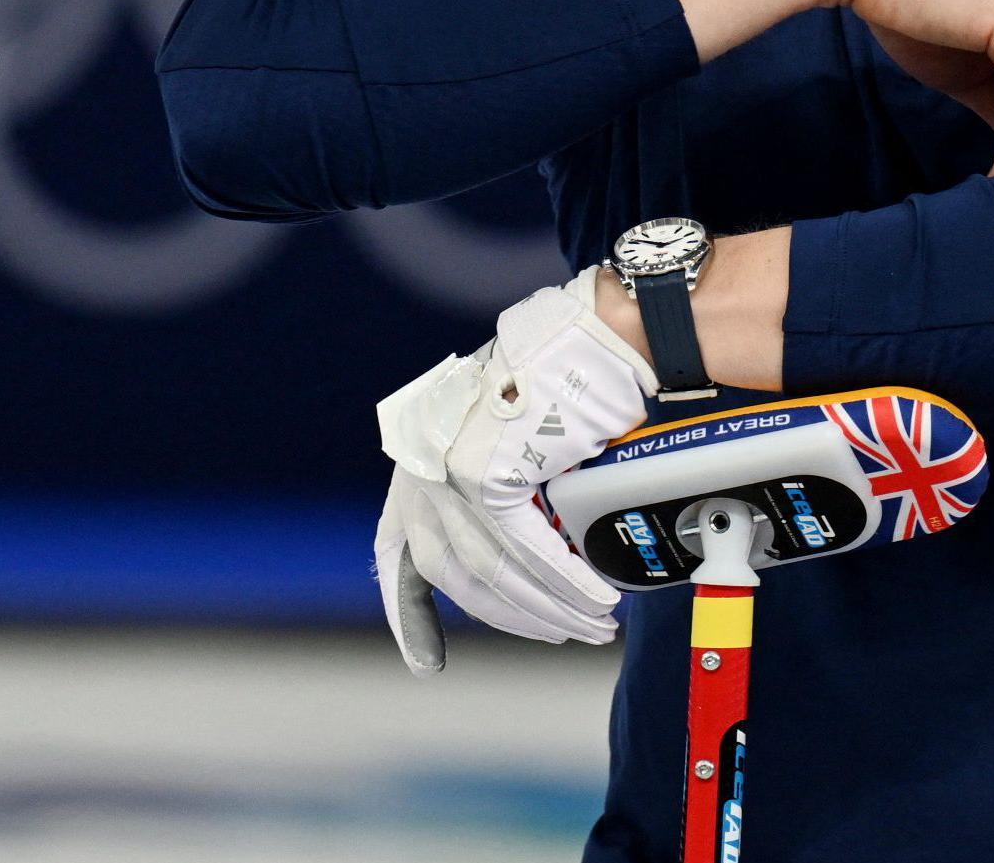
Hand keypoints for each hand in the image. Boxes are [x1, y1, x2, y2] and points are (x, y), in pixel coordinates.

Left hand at [373, 271, 657, 672]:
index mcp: (419, 456)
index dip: (409, 612)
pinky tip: (594, 601)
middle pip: (455, 571)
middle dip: (514, 616)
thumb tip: (522, 567)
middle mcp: (421, 461)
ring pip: (493, 568)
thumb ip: (498, 493)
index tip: (425, 663)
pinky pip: (527, 549)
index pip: (398, 550)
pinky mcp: (486, 469)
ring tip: (592, 625)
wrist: (594, 330)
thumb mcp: (511, 440)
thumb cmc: (564, 379)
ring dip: (549, 608)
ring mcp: (447, 466)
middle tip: (562, 635)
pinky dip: (565, 583)